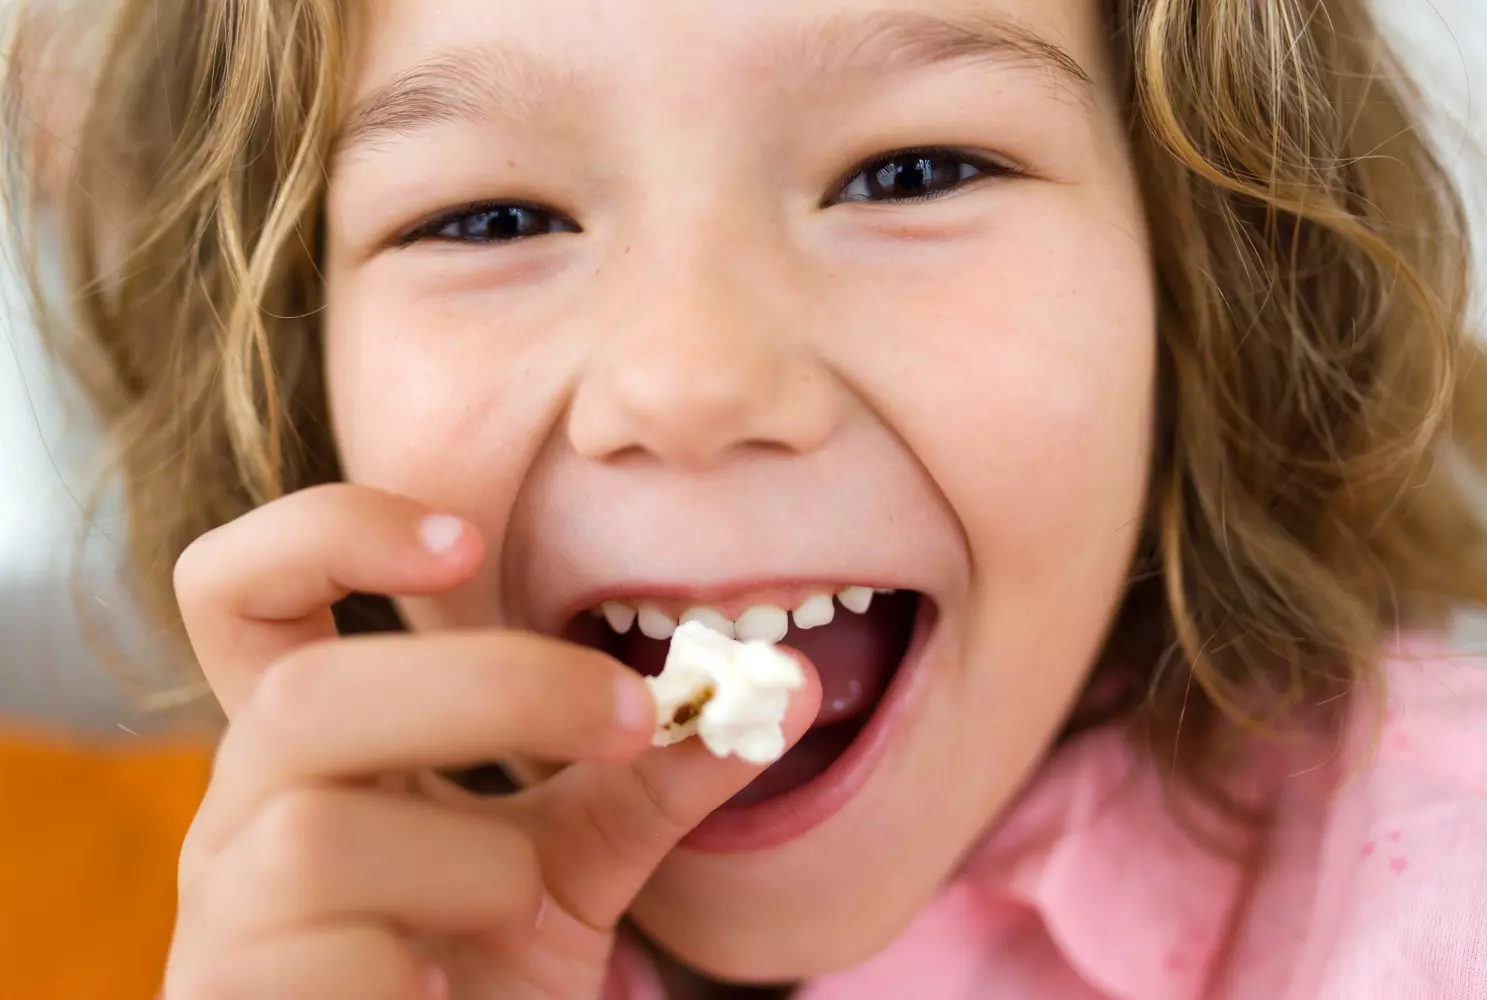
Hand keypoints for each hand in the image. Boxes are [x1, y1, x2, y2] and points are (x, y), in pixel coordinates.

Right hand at [161, 484, 817, 998]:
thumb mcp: (574, 861)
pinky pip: (340, 963)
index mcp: (309, 746)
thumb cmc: (485, 970)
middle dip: (496, 689)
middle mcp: (240, 814)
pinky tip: (445, 992)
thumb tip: (787, 682)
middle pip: (307, 696)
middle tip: (634, 717)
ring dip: (478, 867)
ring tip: (513, 911)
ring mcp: (224, 918)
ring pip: (323, 837)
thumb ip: (652, 773)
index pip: (241, 594)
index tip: (469, 538)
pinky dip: (423, 972)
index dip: (325, 534)